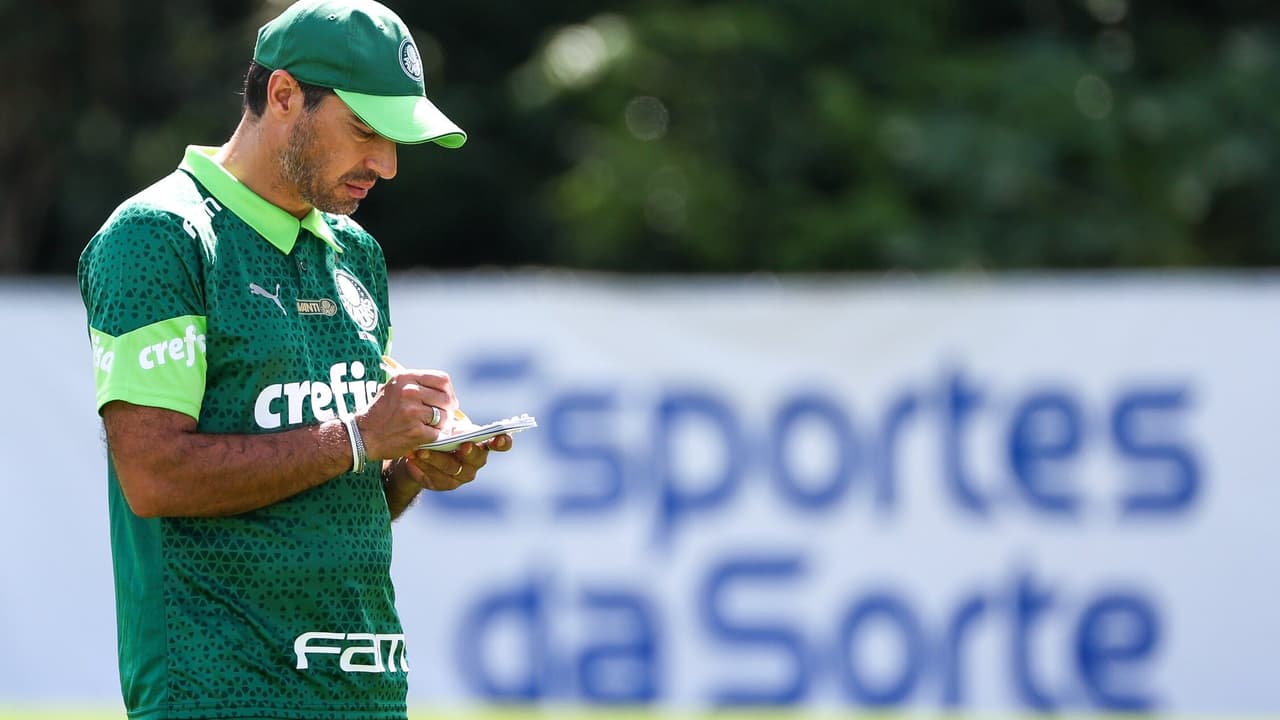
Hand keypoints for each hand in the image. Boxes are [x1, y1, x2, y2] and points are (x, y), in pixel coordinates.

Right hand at [357, 369, 457, 460]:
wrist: (362, 435)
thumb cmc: (381, 413)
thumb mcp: (394, 389)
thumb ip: (417, 385)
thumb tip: (446, 391)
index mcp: (405, 378)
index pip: (442, 379)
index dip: (448, 391)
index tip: (447, 400)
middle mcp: (409, 392)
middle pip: (446, 398)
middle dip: (448, 409)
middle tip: (443, 417)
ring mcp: (412, 412)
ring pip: (443, 416)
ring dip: (441, 424)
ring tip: (430, 427)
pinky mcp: (415, 431)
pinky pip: (437, 433)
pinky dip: (434, 436)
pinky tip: (424, 436)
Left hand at [396, 434, 512, 490]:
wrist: (421, 452)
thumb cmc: (441, 433)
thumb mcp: (449, 426)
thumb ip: (456, 424)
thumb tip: (456, 414)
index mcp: (483, 444)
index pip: (500, 444)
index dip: (503, 441)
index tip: (500, 437)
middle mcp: (476, 461)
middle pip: (477, 458)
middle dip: (469, 452)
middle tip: (463, 445)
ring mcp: (461, 475)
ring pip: (451, 468)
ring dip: (437, 458)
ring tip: (422, 450)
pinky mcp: (443, 483)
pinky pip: (434, 475)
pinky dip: (423, 465)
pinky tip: (413, 456)